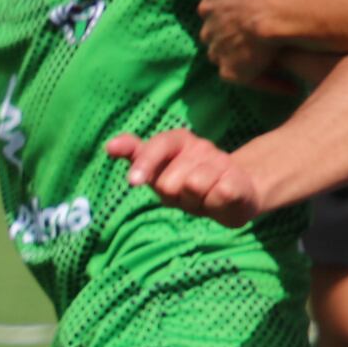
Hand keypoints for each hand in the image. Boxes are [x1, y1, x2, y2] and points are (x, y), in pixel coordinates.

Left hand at [105, 129, 260, 226]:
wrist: (237, 192)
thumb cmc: (188, 182)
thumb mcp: (159, 169)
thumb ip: (135, 154)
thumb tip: (109, 146)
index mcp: (178, 141)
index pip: (157, 147)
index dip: (144, 164)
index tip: (133, 181)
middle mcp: (200, 147)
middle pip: (168, 183)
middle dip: (174, 196)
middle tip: (186, 195)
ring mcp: (221, 162)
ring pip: (193, 187)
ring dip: (194, 202)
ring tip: (203, 198)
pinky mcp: (238, 181)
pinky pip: (219, 194)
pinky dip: (215, 204)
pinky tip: (220, 201)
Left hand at [171, 0, 297, 85]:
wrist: (274, 8)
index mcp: (208, 7)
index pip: (212, 11)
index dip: (227, 10)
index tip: (242, 10)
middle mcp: (210, 33)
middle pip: (217, 37)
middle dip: (231, 36)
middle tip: (255, 33)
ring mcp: (221, 55)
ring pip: (230, 58)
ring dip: (244, 58)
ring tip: (268, 58)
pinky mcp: (236, 74)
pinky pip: (252, 80)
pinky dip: (269, 81)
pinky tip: (288, 85)